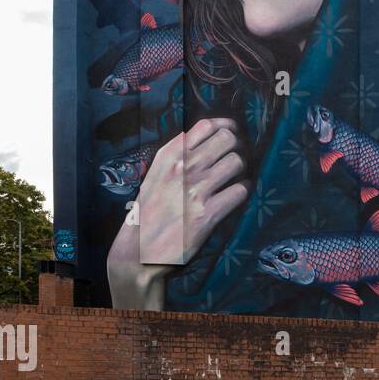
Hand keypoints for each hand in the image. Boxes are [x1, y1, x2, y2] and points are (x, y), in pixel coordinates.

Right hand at [107, 118, 249, 308]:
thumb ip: (176, 158)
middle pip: (227, 139)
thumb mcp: (154, 177)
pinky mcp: (208, 213)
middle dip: (235, 148)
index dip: (225, 127)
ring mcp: (196, 190)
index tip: (231, 133)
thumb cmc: (147, 214)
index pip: (206, 126)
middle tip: (232, 161)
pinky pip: (239, 191)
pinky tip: (232, 197)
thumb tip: (206, 140)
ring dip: (239, 171)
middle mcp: (183, 168)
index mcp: (167, 156)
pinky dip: (240, 193)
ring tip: (232, 180)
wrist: (138, 253)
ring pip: (236, 162)